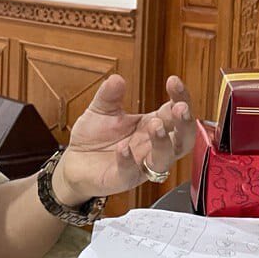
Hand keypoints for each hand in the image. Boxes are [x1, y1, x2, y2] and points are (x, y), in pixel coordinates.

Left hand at [52, 74, 194, 204]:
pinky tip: (123, 148)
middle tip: (180, 107)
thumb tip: (116, 79)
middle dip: (185, 123)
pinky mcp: (124, 179)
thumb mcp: (100, 110)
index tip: (174, 81)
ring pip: (165, 158)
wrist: (73, 161)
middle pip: (183, 138)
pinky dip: (129, 160)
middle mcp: (152, 146)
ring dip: (163, 142)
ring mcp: (141, 164)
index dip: (179, 97)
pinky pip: (132, 172)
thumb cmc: (94, 136)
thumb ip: (109, 95)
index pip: (174, 111)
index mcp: (151, 125)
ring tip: (156, 125)